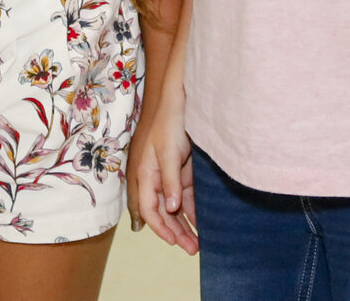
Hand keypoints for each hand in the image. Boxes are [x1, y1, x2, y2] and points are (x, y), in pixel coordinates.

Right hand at [127, 92, 196, 252]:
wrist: (181, 99)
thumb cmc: (169, 122)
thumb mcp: (169, 151)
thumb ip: (169, 181)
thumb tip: (170, 209)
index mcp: (145, 173)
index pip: (149, 208)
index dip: (160, 228)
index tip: (174, 242)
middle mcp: (155, 178)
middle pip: (162, 213)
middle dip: (175, 232)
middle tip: (193, 249)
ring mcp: (170, 176)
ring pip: (175, 208)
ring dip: (185, 226)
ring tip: (199, 244)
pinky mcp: (183, 172)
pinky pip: (187, 197)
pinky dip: (194, 212)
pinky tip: (203, 224)